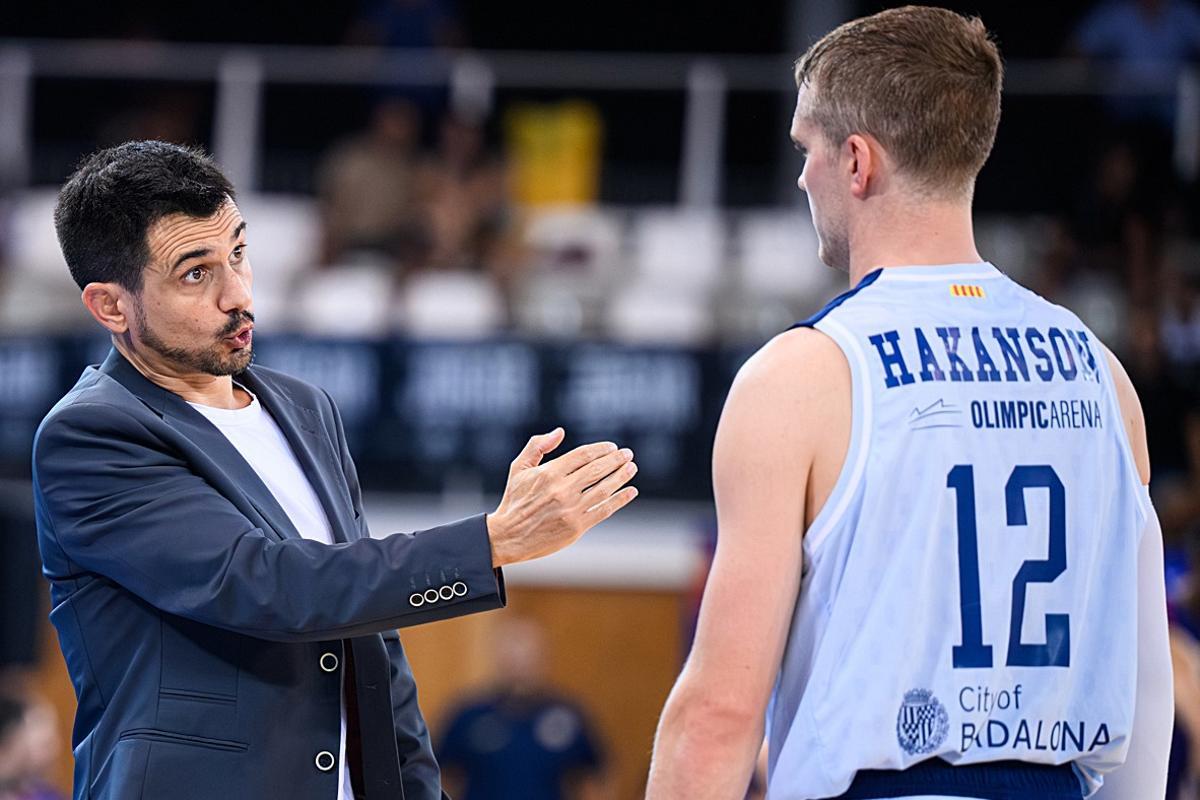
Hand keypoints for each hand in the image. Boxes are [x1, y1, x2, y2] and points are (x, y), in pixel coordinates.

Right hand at [486, 427, 638, 566]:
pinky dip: (620, 499)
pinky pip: (603, 510)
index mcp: (549, 473)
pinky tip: (630, 491)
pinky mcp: (576, 527)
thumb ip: (537, 446)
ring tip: (632, 468)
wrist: (508, 536)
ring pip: (603, 488)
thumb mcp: (519, 468)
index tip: (612, 447)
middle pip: (597, 469)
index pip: (583, 455)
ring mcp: (571, 509)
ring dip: (621, 476)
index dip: (601, 449)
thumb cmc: (514, 500)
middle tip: (628, 454)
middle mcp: (562, 490)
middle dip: (616, 460)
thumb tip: (560, 432)